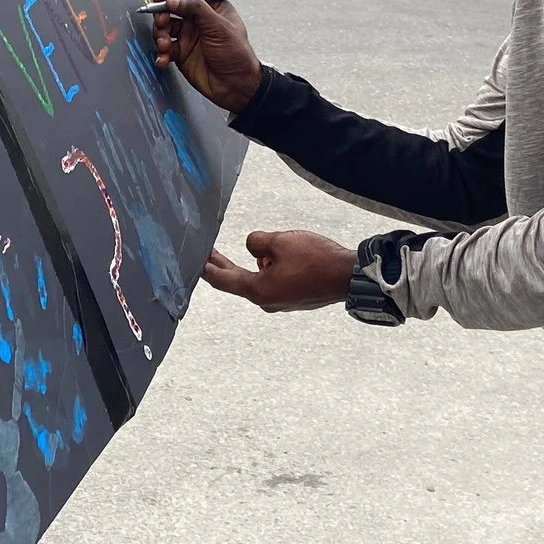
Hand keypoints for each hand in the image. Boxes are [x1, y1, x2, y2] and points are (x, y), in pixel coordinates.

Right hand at [150, 0, 263, 112]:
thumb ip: (196, 10)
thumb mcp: (220, 27)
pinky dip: (161, 54)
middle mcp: (198, 20)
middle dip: (162, 14)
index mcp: (212, 8)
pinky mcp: (181, 54)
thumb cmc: (237, 55)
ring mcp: (189, 37)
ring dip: (159, 35)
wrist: (236, 87)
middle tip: (161, 22)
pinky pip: (165, 50)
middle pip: (171, 8)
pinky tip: (163, 59)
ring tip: (163, 44)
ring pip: (165, 28)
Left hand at [201, 230, 356, 312]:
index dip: (206, 269)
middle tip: (209, 253)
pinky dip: (274, 267)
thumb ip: (257, 242)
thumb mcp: (280, 242)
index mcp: (258, 290)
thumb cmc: (316, 260)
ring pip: (261, 278)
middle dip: (225, 265)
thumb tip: (253, 248)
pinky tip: (285, 254)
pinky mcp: (296, 298)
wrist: (349, 276)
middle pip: (238, 281)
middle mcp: (267, 301)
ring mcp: (283, 302)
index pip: (223, 280)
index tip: (194, 262)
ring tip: (270, 245)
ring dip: (259, 262)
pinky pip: (277, 280)